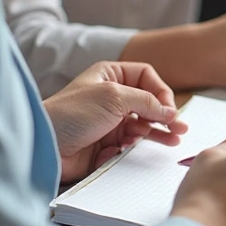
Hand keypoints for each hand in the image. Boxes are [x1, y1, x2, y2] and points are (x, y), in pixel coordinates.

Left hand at [43, 61, 188, 182]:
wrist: (45, 145)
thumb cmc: (72, 113)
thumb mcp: (114, 97)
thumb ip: (146, 101)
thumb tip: (171, 111)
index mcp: (111, 76)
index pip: (147, 78)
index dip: (161, 92)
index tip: (169, 110)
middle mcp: (112, 96)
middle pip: (148, 102)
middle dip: (165, 115)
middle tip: (180, 129)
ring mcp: (109, 120)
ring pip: (142, 125)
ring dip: (157, 133)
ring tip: (173, 141)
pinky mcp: (106, 143)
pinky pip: (129, 144)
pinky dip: (133, 147)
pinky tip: (129, 149)